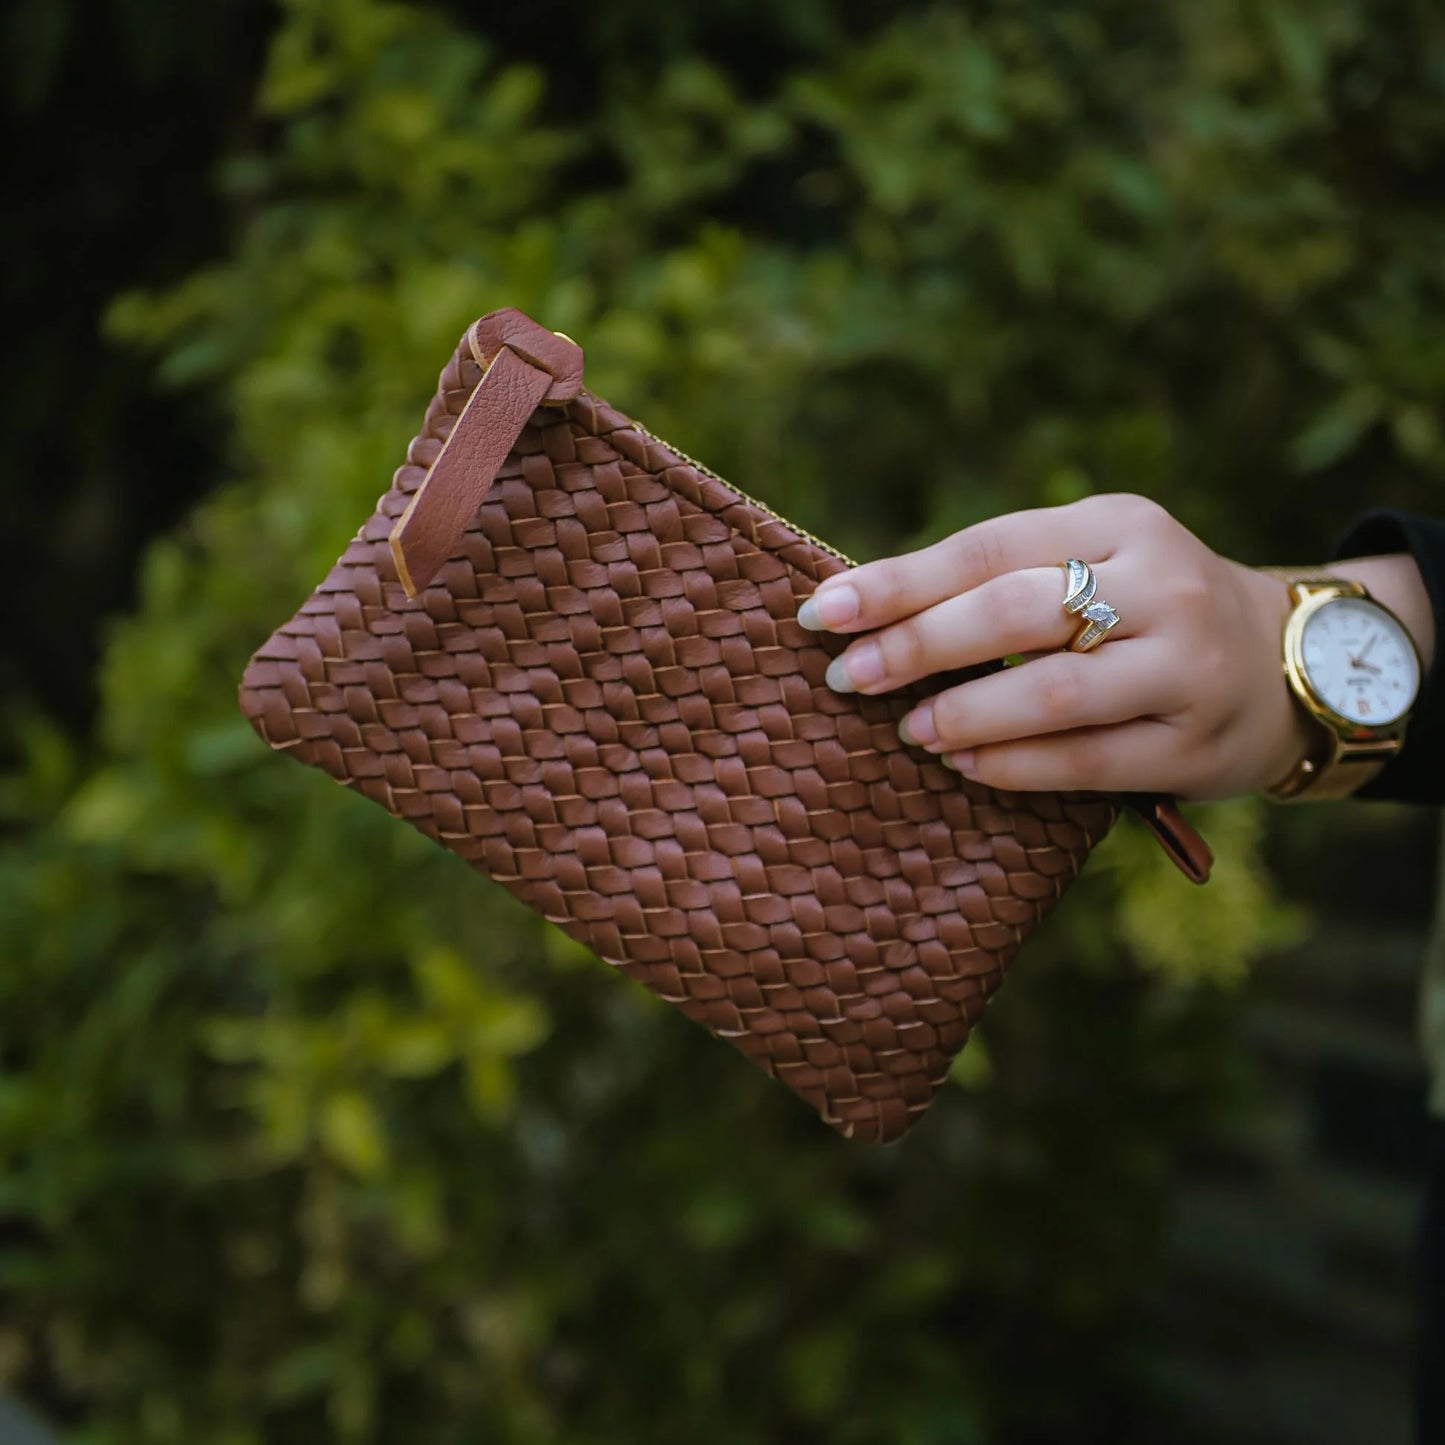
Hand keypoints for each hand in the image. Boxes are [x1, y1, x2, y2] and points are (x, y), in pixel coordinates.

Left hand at [795, 494, 1307, 800]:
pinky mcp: (1196, 742)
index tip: (822, 613)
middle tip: (846, 678)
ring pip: (1054, 690)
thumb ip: (1002, 578)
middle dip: (917, 645)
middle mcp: (1160, 583)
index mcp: (1118, 523)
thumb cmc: (1148, 608)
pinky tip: (965, 764)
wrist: (1288, 662)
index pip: (987, 548)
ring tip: (907, 729)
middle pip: (1014, 611)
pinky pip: (1088, 760)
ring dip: (964, 712)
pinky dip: (1015, 765)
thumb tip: (866, 611)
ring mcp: (1186, 664)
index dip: (897, 582)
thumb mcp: (1093, 561)